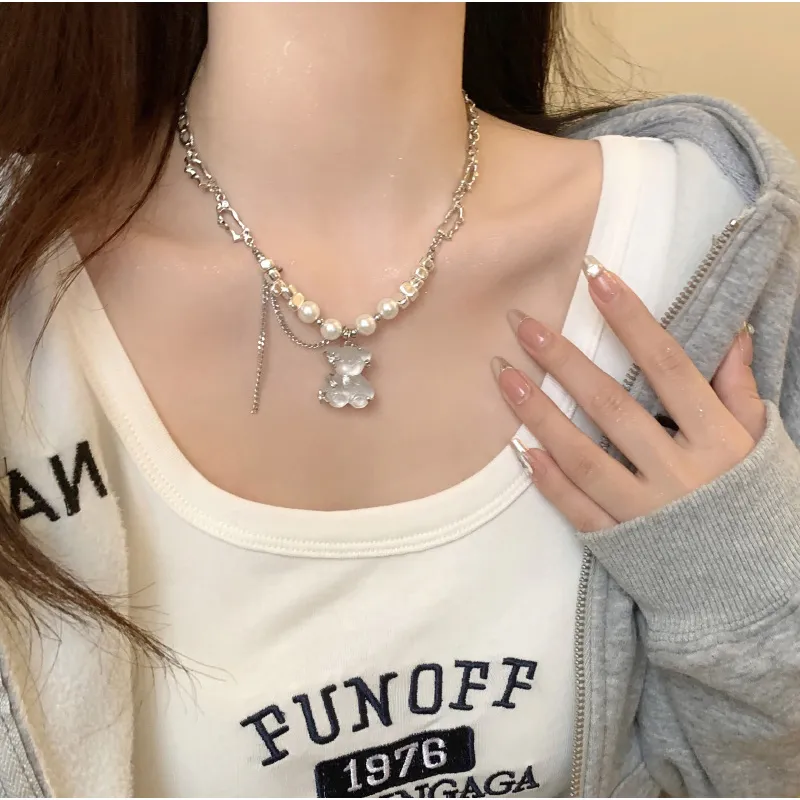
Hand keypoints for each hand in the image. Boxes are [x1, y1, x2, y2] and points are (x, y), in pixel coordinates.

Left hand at [494, 257, 766, 531]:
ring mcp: (647, 511)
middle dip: (564, 361)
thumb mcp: (760, 444)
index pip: (668, 366)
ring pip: (583, 456)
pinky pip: (578, 509)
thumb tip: (736, 331)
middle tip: (521, 323)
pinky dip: (548, 480)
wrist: (754, 591)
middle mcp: (680, 473)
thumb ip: (740, 390)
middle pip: (612, 406)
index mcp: (718, 439)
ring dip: (539, 414)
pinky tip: (518, 448)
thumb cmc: (755, 506)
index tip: (595, 277)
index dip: (631, 319)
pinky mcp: (622, 544)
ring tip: (503, 373)